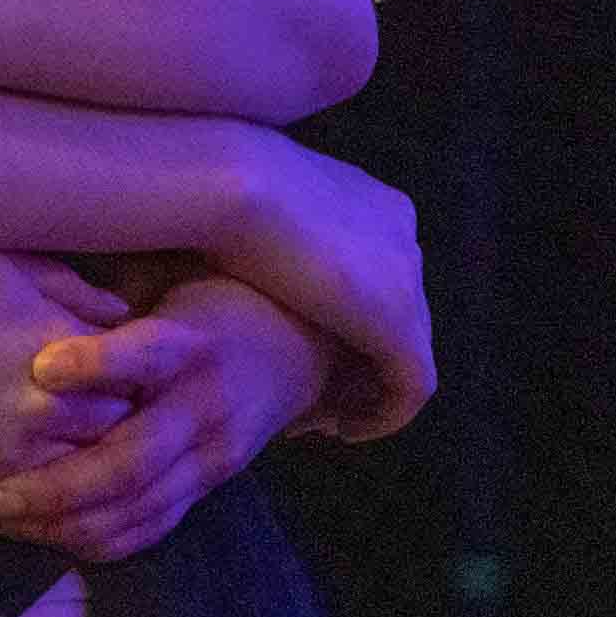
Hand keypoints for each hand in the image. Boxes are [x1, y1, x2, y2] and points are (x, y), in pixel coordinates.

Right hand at [0, 250, 135, 506]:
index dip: (133, 371)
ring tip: (65, 444)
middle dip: (117, 419)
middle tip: (103, 409)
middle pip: (121, 427)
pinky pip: (38, 504)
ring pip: (84, 473)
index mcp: (58, 340)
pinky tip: (28, 472)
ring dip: (82, 461)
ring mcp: (11, 452)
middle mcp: (47, 404)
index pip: (138, 372)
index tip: (123, 368)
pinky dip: (44, 492)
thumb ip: (63, 285)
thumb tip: (115, 312)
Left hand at [0, 273, 335, 558]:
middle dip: (59, 486)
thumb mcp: (168, 280)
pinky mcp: (211, 485)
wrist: (295, 346)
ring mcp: (213, 455)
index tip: (39, 370)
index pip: (147, 355)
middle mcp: (205, 406)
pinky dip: (103, 540)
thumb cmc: (204, 304)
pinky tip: (50, 537)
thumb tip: (24, 298)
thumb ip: (102, 299)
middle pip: (134, 460)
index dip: (96, 363)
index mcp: (191, 346)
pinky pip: (156, 526)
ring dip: (69, 524)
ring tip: (6, 522)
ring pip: (140, 506)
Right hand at [205, 141, 431, 439]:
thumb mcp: (233, 208)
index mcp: (373, 202)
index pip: (373, 266)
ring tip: (321, 414)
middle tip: (314, 386)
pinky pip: (409, 389)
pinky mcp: (400, 329)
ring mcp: (407, 282)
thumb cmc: (205, 191)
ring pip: (404, 350)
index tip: (299, 340)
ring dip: (366, 386)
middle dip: (357, 352)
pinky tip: (341, 430)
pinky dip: (382, 415)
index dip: (339, 310)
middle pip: (393, 308)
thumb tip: (209, 256)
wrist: (224, 186)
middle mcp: (402, 237)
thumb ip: (247, 233)